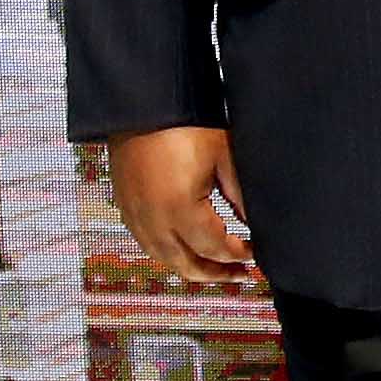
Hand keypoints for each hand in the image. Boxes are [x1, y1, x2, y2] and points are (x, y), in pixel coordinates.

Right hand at [112, 124, 253, 282]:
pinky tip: (186, 250)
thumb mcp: (223, 157)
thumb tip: (255, 225)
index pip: (214, 248)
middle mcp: (151, 219)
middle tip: (240, 275)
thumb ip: (241, 196)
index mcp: (178, 208)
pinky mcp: (124, 207)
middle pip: (186, 265)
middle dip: (216, 273)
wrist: (142, 105)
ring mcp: (134, 215)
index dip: (238, 256)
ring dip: (191, 267)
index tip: (255, 253)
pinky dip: (169, 254)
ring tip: (217, 268)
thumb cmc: (184, 125)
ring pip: (164, 258)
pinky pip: (147, 244)